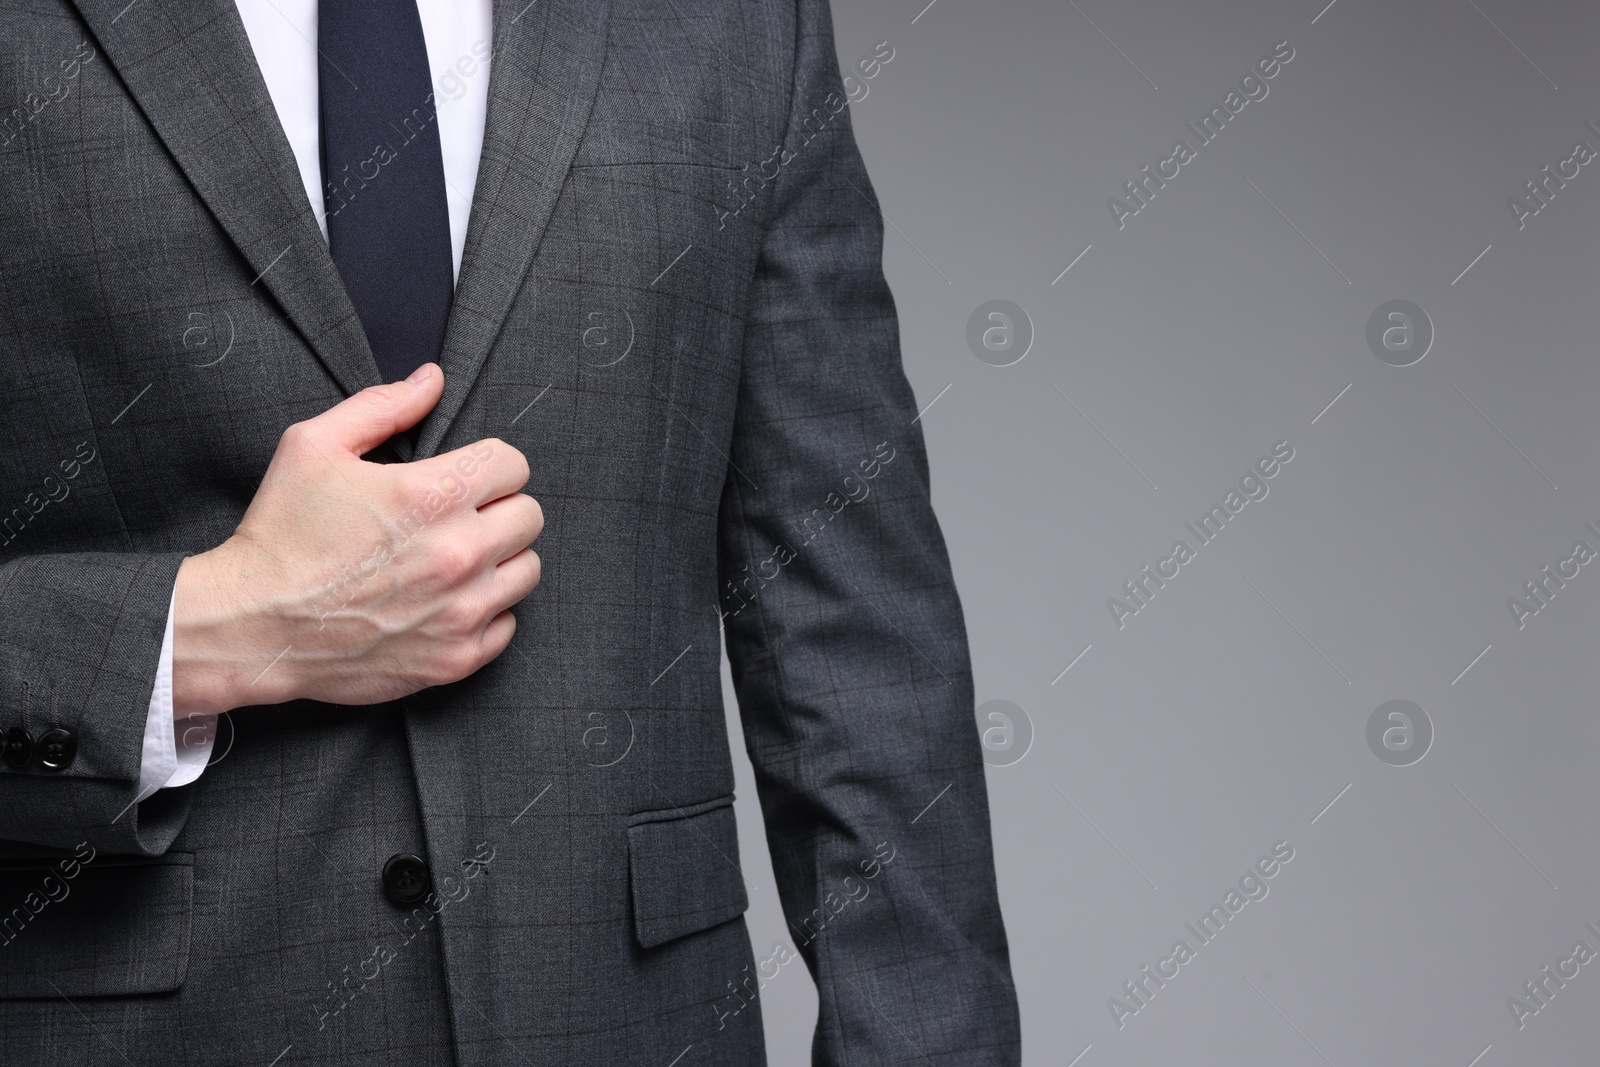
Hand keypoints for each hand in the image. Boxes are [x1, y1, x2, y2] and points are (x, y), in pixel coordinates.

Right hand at [171, 363, 542, 716]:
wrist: (252, 626)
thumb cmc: (281, 533)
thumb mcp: (313, 447)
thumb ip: (382, 407)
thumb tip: (432, 380)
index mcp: (433, 494)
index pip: (514, 465)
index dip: (488, 465)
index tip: (463, 479)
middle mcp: (459, 552)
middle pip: (529, 516)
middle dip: (499, 509)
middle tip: (459, 518)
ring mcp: (461, 610)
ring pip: (526, 569)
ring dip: (499, 561)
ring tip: (454, 560)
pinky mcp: (456, 658)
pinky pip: (507, 624)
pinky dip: (485, 612)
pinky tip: (445, 602)